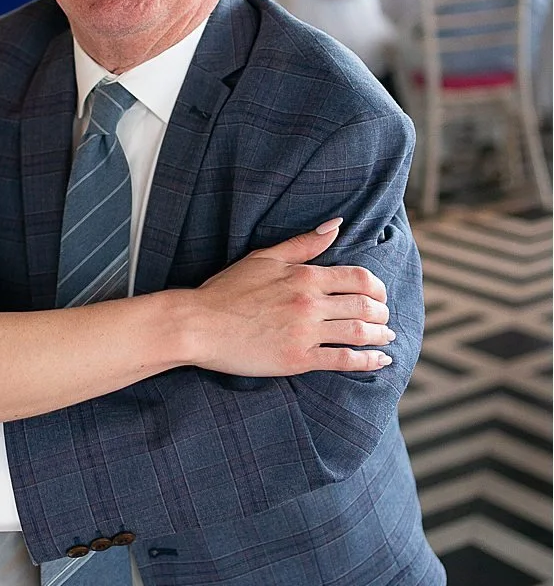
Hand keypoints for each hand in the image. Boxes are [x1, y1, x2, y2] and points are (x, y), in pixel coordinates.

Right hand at [196, 219, 394, 376]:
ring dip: (380, 336)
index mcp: (304, 276)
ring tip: (386, 338)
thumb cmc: (226, 291)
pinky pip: (342, 360)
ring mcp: (304, 332)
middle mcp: (309, 302)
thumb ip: (303, 244)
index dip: (376, 287)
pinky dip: (367, 360)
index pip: (357, 277)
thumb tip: (336, 225)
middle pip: (364, 305)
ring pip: (358, 332)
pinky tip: (380, 360)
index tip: (378, 295)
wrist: (198, 324)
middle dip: (381, 313)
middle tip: (384, 319)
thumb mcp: (264, 258)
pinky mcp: (297, 359)